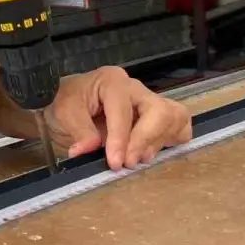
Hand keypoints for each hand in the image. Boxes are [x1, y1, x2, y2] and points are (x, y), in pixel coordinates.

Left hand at [45, 66, 191, 169]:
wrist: (70, 103)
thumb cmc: (67, 103)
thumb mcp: (65, 114)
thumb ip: (80, 131)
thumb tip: (90, 149)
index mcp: (111, 81)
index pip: (123, 110)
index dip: (120, 138)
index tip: (115, 163)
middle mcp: (135, 87)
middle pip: (158, 111)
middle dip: (145, 140)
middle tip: (128, 162)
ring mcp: (149, 99)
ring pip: (173, 117)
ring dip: (157, 143)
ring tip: (136, 158)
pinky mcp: (159, 113)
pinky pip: (180, 124)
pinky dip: (172, 139)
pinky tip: (151, 150)